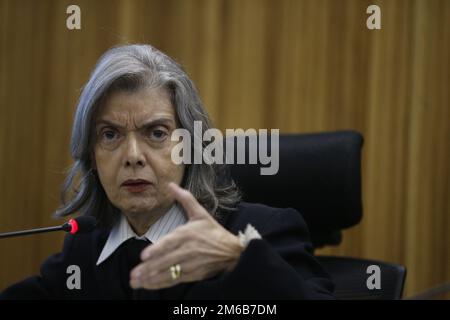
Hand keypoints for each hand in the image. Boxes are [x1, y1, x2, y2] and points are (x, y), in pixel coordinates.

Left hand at [129, 182, 243, 289]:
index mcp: (188, 234)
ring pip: (168, 272)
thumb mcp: (200, 213)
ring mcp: (190, 264)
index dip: (158, 250)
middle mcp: (188, 250)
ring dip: (151, 278)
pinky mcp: (192, 274)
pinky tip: (148, 285)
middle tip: (134, 274)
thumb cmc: (213, 231)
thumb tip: (171, 185)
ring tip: (136, 282)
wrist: (231, 251)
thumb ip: (184, 199)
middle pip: (166, 261)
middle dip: (149, 269)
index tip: (145, 256)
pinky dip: (161, 283)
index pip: (171, 243)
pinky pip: (174, 280)